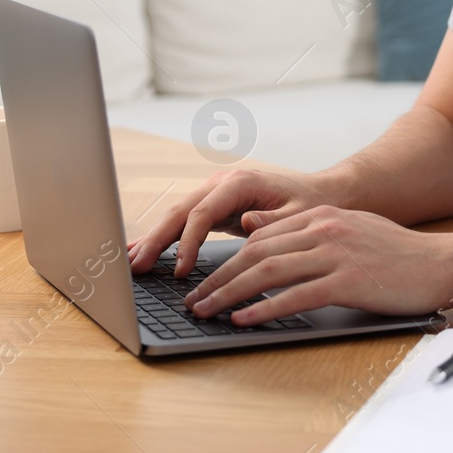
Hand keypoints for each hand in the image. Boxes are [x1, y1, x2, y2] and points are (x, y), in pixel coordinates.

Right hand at [126, 168, 332, 275]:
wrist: (321, 193)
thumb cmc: (312, 203)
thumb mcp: (300, 213)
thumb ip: (273, 220)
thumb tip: (246, 221)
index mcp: (240, 183)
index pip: (202, 213)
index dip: (187, 241)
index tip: (179, 269)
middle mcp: (221, 185)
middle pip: (180, 212)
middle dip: (156, 240)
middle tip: (136, 267)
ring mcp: (215, 194)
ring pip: (177, 217)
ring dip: (153, 239)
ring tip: (130, 263)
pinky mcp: (214, 207)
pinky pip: (184, 223)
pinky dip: (164, 237)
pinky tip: (144, 250)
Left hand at [183, 206, 452, 324]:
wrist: (442, 265)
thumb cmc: (398, 255)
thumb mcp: (348, 231)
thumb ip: (305, 230)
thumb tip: (255, 229)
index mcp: (322, 216)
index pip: (260, 236)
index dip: (226, 258)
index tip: (205, 279)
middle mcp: (324, 229)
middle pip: (256, 252)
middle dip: (218, 277)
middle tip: (194, 299)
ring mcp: (335, 253)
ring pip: (267, 272)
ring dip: (229, 293)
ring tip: (206, 311)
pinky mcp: (347, 280)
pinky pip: (295, 295)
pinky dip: (264, 308)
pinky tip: (244, 319)